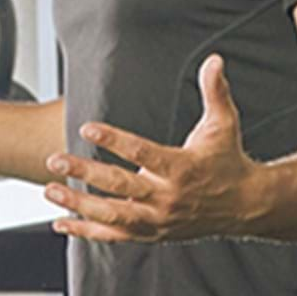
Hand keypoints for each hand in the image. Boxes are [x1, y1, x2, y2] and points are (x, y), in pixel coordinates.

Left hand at [46, 54, 258, 241]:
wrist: (246, 206)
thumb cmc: (229, 160)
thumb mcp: (224, 124)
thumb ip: (215, 91)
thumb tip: (215, 59)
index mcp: (182, 168)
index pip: (142, 153)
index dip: (114, 141)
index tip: (86, 128)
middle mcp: (167, 197)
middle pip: (120, 186)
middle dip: (85, 174)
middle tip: (55, 160)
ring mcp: (158, 219)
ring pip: (113, 215)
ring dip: (79, 204)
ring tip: (50, 190)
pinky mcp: (151, 233)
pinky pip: (114, 236)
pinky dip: (87, 231)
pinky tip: (60, 222)